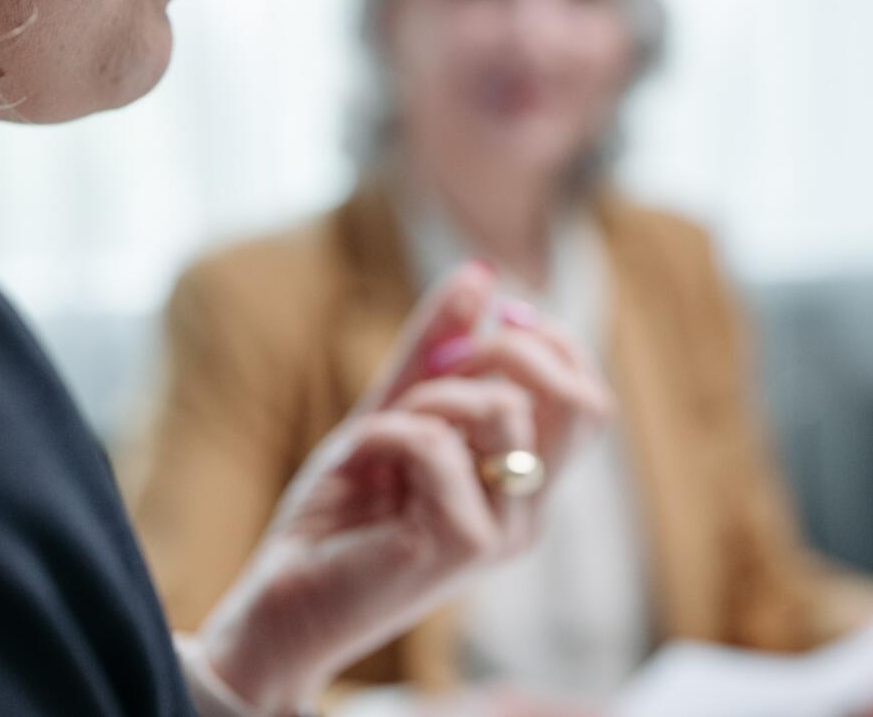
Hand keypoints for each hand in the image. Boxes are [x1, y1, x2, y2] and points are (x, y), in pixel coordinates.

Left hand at [192, 262, 613, 713]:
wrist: (283, 601)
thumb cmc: (340, 514)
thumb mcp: (393, 409)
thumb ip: (437, 347)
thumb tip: (482, 272)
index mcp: (524, 481)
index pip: (589, 397)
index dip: (552, 341)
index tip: (491, 320)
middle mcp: (527, 509)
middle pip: (582, 400)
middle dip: (511, 349)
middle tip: (441, 361)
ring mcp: (502, 530)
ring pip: (503, 409)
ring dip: (430, 395)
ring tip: (382, 431)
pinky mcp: (464, 544)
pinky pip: (437, 443)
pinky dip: (384, 432)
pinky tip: (355, 464)